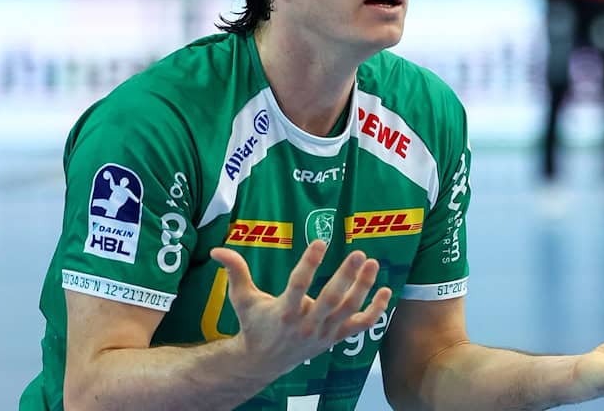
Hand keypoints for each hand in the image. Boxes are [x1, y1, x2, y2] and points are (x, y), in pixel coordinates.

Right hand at [210, 241, 391, 378]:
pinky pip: (360, 326)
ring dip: (363, 288)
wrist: (264, 361)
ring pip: (348, 310)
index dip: (309, 263)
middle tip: (357, 253)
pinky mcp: (335, 338)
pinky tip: (385, 291)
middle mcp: (306, 324)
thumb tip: (217, 249)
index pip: (298, 285)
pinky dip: (375, 311)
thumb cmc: (254, 324)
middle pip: (330, 299)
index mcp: (283, 312)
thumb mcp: (242, 298)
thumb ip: (235, 272)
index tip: (320, 241)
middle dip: (345, 277)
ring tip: (372, 264)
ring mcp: (323, 333)